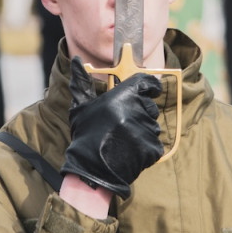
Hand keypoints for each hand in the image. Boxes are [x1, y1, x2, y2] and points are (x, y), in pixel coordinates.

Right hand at [60, 57, 163, 198]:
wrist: (91, 171)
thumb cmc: (85, 137)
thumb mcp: (81, 107)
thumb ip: (82, 82)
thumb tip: (76, 61)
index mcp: (120, 97)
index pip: (146, 82)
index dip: (150, 85)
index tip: (151, 89)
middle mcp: (134, 110)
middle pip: (149, 105)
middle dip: (141, 112)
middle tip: (124, 124)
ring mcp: (144, 130)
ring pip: (152, 125)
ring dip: (142, 131)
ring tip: (124, 140)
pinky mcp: (152, 148)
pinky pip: (154, 143)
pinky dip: (146, 148)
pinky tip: (129, 151)